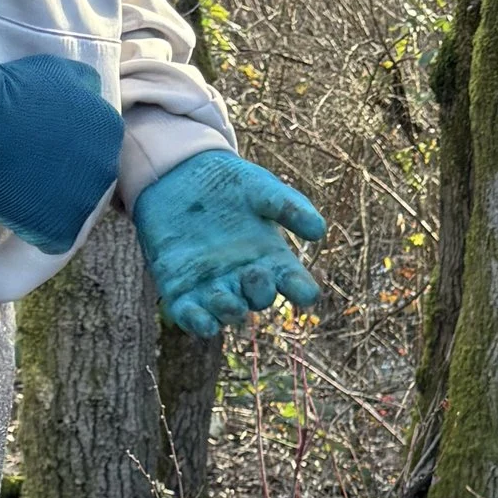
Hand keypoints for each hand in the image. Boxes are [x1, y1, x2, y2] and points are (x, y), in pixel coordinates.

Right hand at [0, 55, 121, 252]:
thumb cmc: (10, 91)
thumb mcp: (58, 71)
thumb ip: (83, 84)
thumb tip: (92, 91)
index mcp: (110, 129)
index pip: (96, 147)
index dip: (68, 150)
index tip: (43, 148)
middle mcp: (107, 166)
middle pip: (89, 179)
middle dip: (65, 176)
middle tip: (31, 169)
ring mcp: (86, 200)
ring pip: (73, 208)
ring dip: (52, 202)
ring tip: (21, 189)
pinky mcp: (62, 228)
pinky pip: (55, 236)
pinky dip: (37, 228)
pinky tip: (17, 211)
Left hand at [134, 151, 326, 333]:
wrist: (179, 174)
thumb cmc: (228, 182)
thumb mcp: (261, 188)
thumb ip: (289, 206)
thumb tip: (318, 231)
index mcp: (272, 257)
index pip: (295, 283)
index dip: (302, 291)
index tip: (305, 291)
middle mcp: (245, 277)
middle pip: (261, 299)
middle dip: (261, 292)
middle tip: (256, 273)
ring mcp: (213, 284)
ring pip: (228, 312)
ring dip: (231, 313)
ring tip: (232, 304)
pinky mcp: (180, 287)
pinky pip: (191, 315)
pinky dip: (198, 323)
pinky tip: (204, 323)